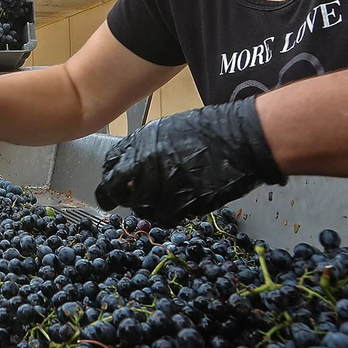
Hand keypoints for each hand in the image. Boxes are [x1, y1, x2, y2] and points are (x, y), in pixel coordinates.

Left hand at [93, 96, 285, 226]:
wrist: (237, 141)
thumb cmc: (203, 130)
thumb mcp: (163, 130)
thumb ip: (141, 148)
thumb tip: (128, 165)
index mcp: (140, 148)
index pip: (110, 172)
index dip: (110, 181)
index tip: (112, 184)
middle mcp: (147, 171)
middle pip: (122, 195)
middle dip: (123, 198)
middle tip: (131, 197)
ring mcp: (166, 190)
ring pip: (143, 210)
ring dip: (145, 208)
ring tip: (156, 199)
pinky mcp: (185, 207)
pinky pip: (166, 218)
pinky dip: (165, 215)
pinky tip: (172, 205)